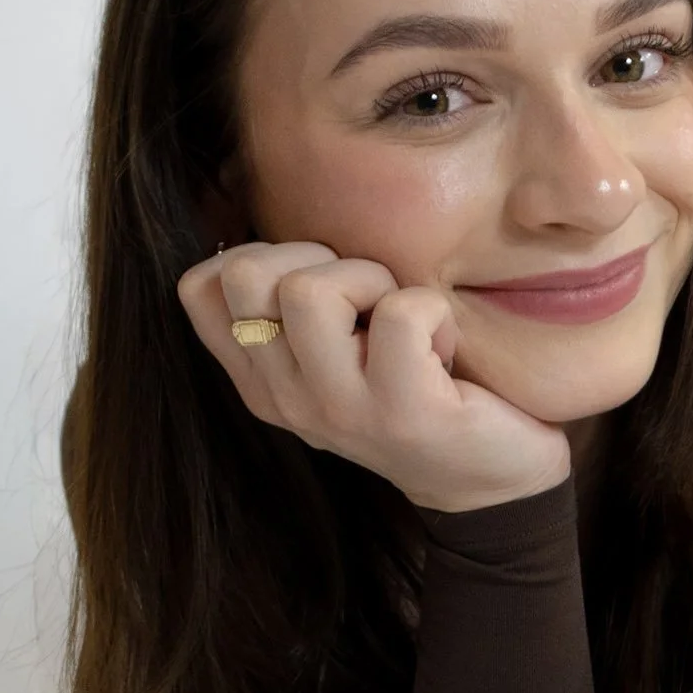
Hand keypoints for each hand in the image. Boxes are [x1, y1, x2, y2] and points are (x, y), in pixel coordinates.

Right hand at [178, 242, 572, 511]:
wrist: (493, 475)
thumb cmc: (414, 390)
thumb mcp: (333, 355)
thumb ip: (289, 307)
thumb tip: (258, 217)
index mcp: (261, 381)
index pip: (199, 288)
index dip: (260, 256)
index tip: (317, 283)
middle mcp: (286, 400)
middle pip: (245, 274)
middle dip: (314, 258)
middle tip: (365, 297)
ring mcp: (341, 410)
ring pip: (309, 290)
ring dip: (370, 279)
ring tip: (403, 321)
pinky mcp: (405, 412)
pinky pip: (401, 313)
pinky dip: (432, 311)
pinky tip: (442, 346)